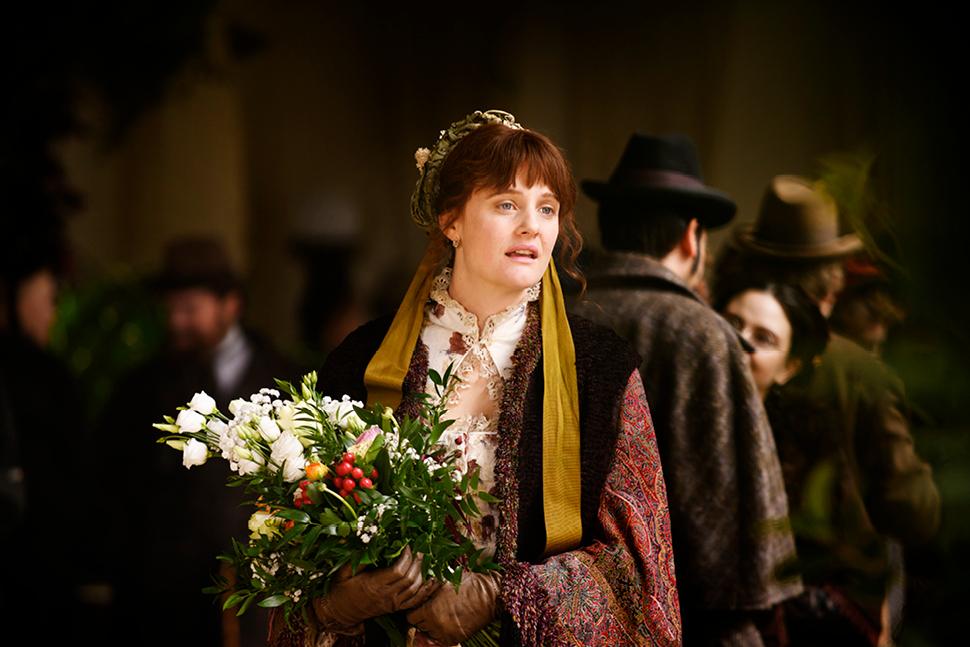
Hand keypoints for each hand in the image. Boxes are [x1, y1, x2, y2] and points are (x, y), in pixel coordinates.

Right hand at [313, 547, 440, 632]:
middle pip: (409, 579)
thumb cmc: (340, 590)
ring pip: (414, 590)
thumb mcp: (342, 573)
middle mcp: (385, 595)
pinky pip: (414, 602)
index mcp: (372, 585)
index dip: (405, 556)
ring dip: (421, 573)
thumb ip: (356, 559)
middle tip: (419, 548)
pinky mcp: (394, 608)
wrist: (339, 612)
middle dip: (416, 562)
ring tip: (423, 559)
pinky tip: (429, 580)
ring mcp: (391, 603)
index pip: (397, 571)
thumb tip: (367, 542)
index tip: (407, 544)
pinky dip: (424, 591)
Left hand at [406, 571, 499, 644]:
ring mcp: (446, 634)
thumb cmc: (468, 585)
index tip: (420, 605)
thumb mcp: (444, 582)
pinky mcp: (456, 639)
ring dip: (431, 625)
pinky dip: (442, 631)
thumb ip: (427, 589)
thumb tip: (414, 592)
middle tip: (431, 608)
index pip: (411, 617)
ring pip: (429, 633)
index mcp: (431, 611)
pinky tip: (449, 619)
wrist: (490, 596)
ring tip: (441, 613)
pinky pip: (440, 639)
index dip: (414, 610)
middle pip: (419, 626)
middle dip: (422, 617)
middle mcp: (437, 626)